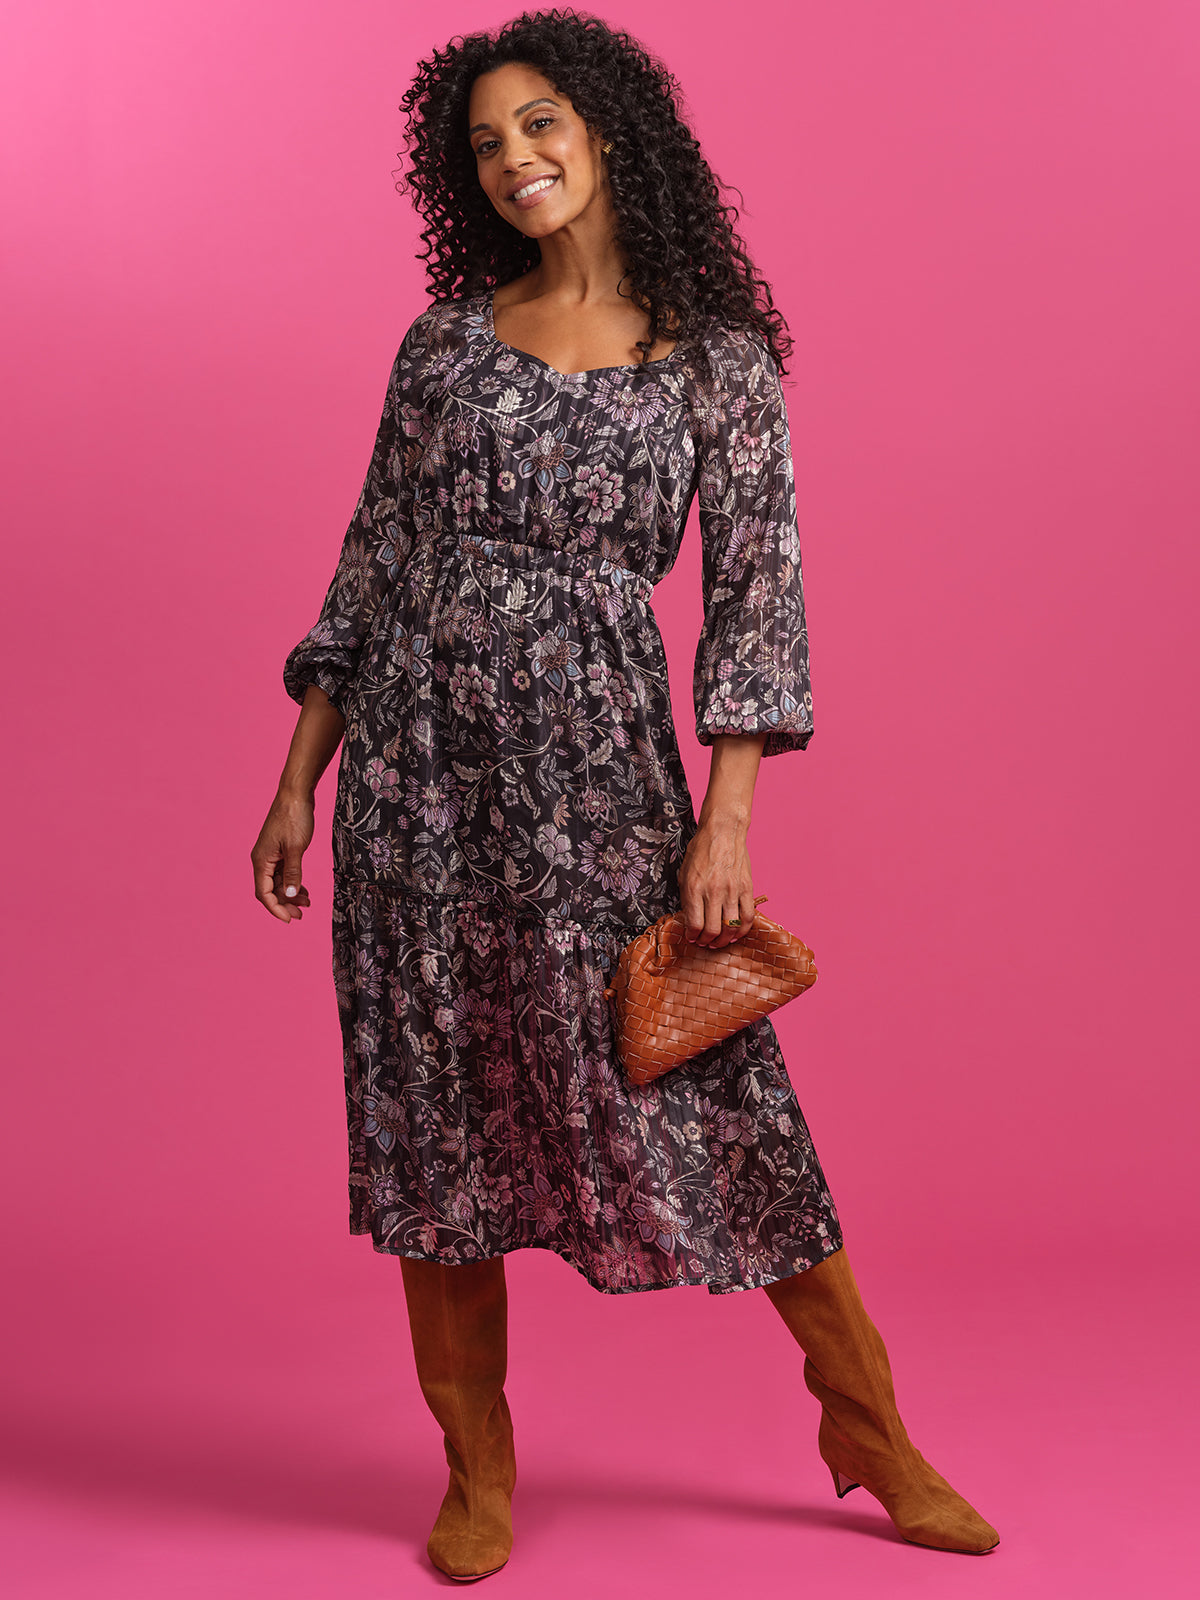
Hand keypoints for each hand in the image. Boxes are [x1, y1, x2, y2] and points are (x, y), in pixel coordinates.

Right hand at [252, 789, 314, 922]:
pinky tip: (304, 889)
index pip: (264, 893)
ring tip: (307, 903)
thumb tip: (289, 894)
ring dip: (290, 894)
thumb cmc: (294, 817)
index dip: (276, 908)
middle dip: (285, 904)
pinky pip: (283, 872)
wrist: (296, 794)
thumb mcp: (296, 848)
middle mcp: (262, 859)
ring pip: (278, 882)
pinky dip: (293, 882)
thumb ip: (293, 872)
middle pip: (270, 890)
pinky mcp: (280, 850)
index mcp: (261, 860)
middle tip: (301, 914)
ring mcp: (271, 855)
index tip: (290, 919)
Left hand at [677, 818, 757, 947]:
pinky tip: (736, 933)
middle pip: (712, 930)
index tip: (692, 937)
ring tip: (719, 941)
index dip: (692, 936)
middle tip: (705, 942)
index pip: (694, 924)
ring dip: (724, 940)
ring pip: (730, 928)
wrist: (723, 832)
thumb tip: (689, 918)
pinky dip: (742, 930)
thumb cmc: (701, 850)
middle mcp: (713, 891)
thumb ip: (686, 896)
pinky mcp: (746, 888)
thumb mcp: (684, 872)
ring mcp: (731, 891)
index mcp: (694, 888)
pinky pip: (748, 917)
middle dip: (707, 941)